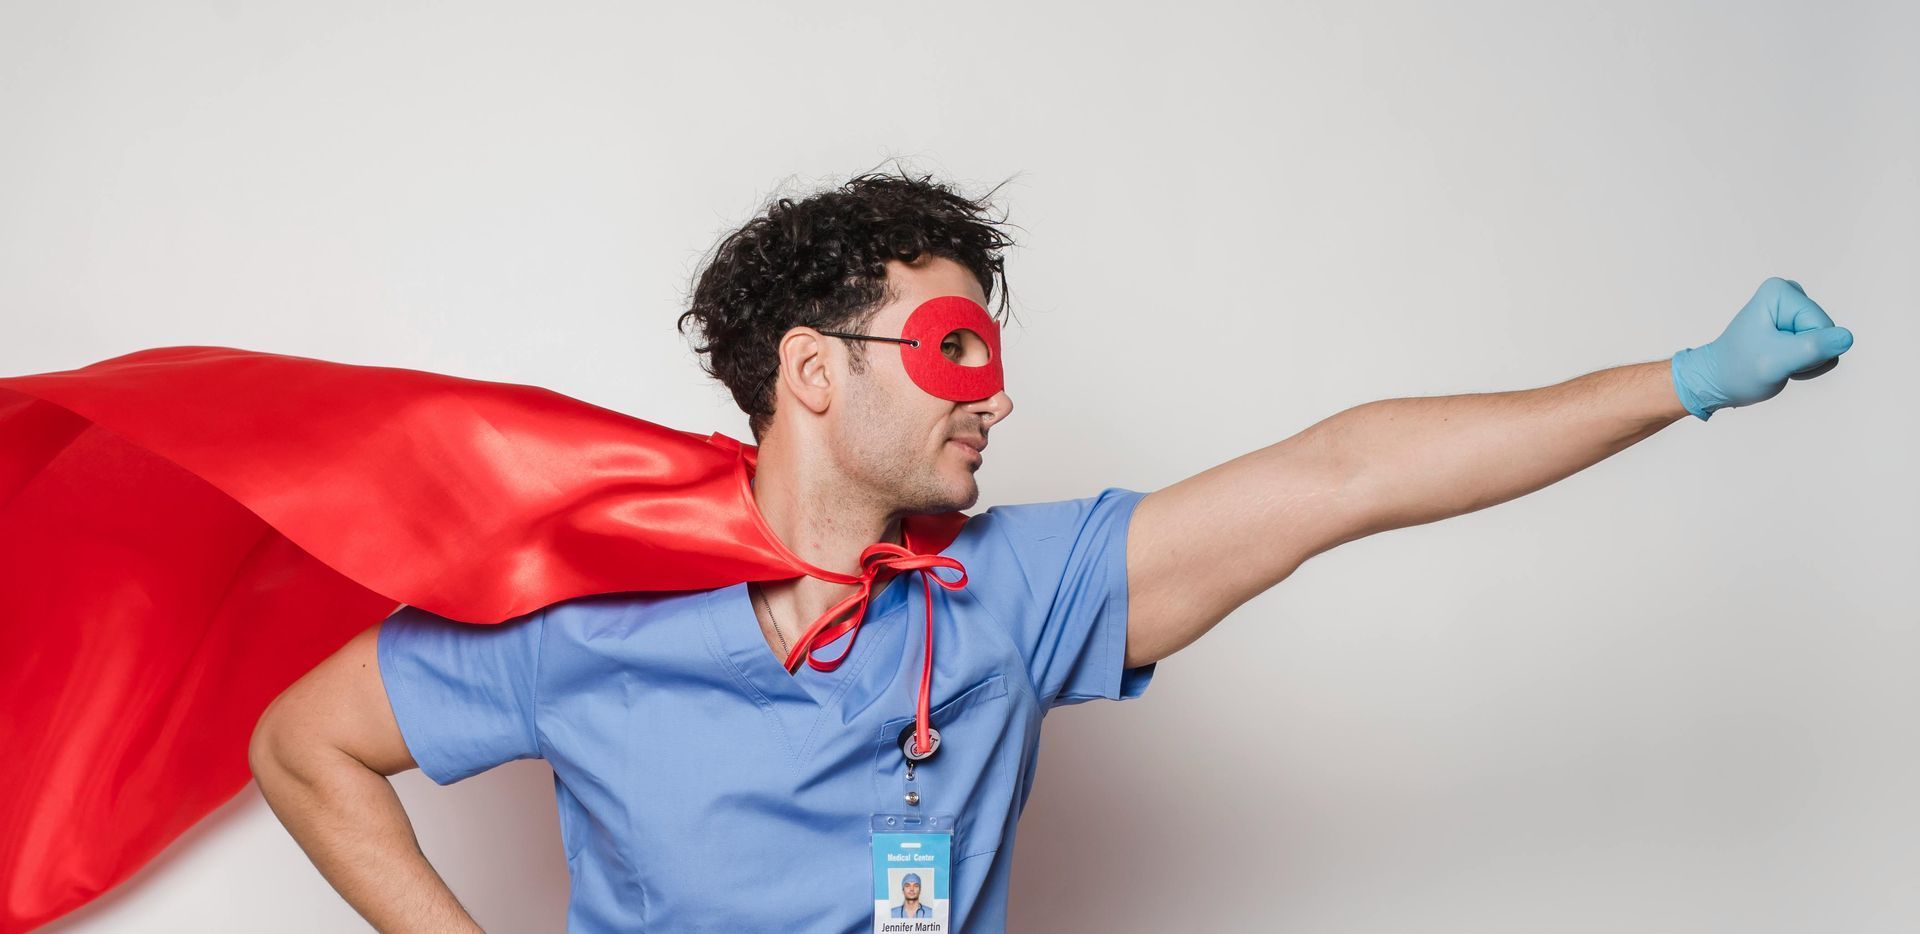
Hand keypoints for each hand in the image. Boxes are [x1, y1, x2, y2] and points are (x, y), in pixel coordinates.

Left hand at [1669, 277, 1855, 420]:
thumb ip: (1812, 348)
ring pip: (1829, 342)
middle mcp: (1790, 294)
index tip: (1773, 353)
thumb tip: (1846, 338)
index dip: (1803, 350)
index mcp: (1780, 292)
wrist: (1718, 382)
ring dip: (1806, 361)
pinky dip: (1806, 363)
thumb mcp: (1776, 361)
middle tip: (1775, 360)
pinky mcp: (1798, 324)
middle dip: (1806, 355)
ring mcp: (1795, 309)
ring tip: (1776, 360)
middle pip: (1828, 332)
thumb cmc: (1739, 371)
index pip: (1822, 326)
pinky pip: (1823, 347)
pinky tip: (1782, 361)